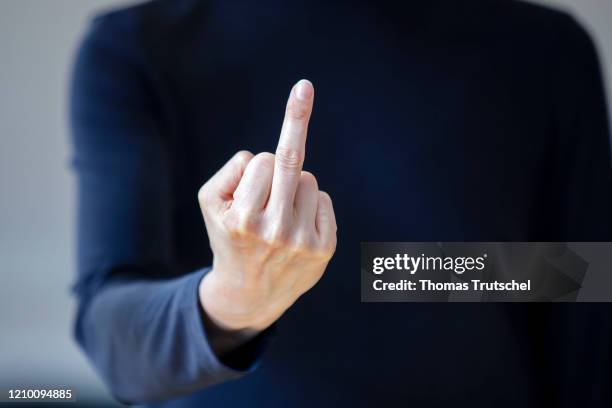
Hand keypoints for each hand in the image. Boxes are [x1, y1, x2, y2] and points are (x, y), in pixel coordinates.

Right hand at [197, 80, 336, 336]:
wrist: (250, 293)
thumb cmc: (228, 237)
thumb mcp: (210, 204)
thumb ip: (230, 172)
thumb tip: (267, 156)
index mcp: (242, 219)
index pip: (261, 160)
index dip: (255, 167)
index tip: (260, 156)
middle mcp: (274, 231)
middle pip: (289, 160)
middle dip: (294, 119)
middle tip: (302, 86)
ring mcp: (302, 242)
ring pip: (307, 179)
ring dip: (292, 186)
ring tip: (277, 215)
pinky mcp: (324, 249)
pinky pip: (323, 200)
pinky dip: (309, 204)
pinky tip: (295, 227)